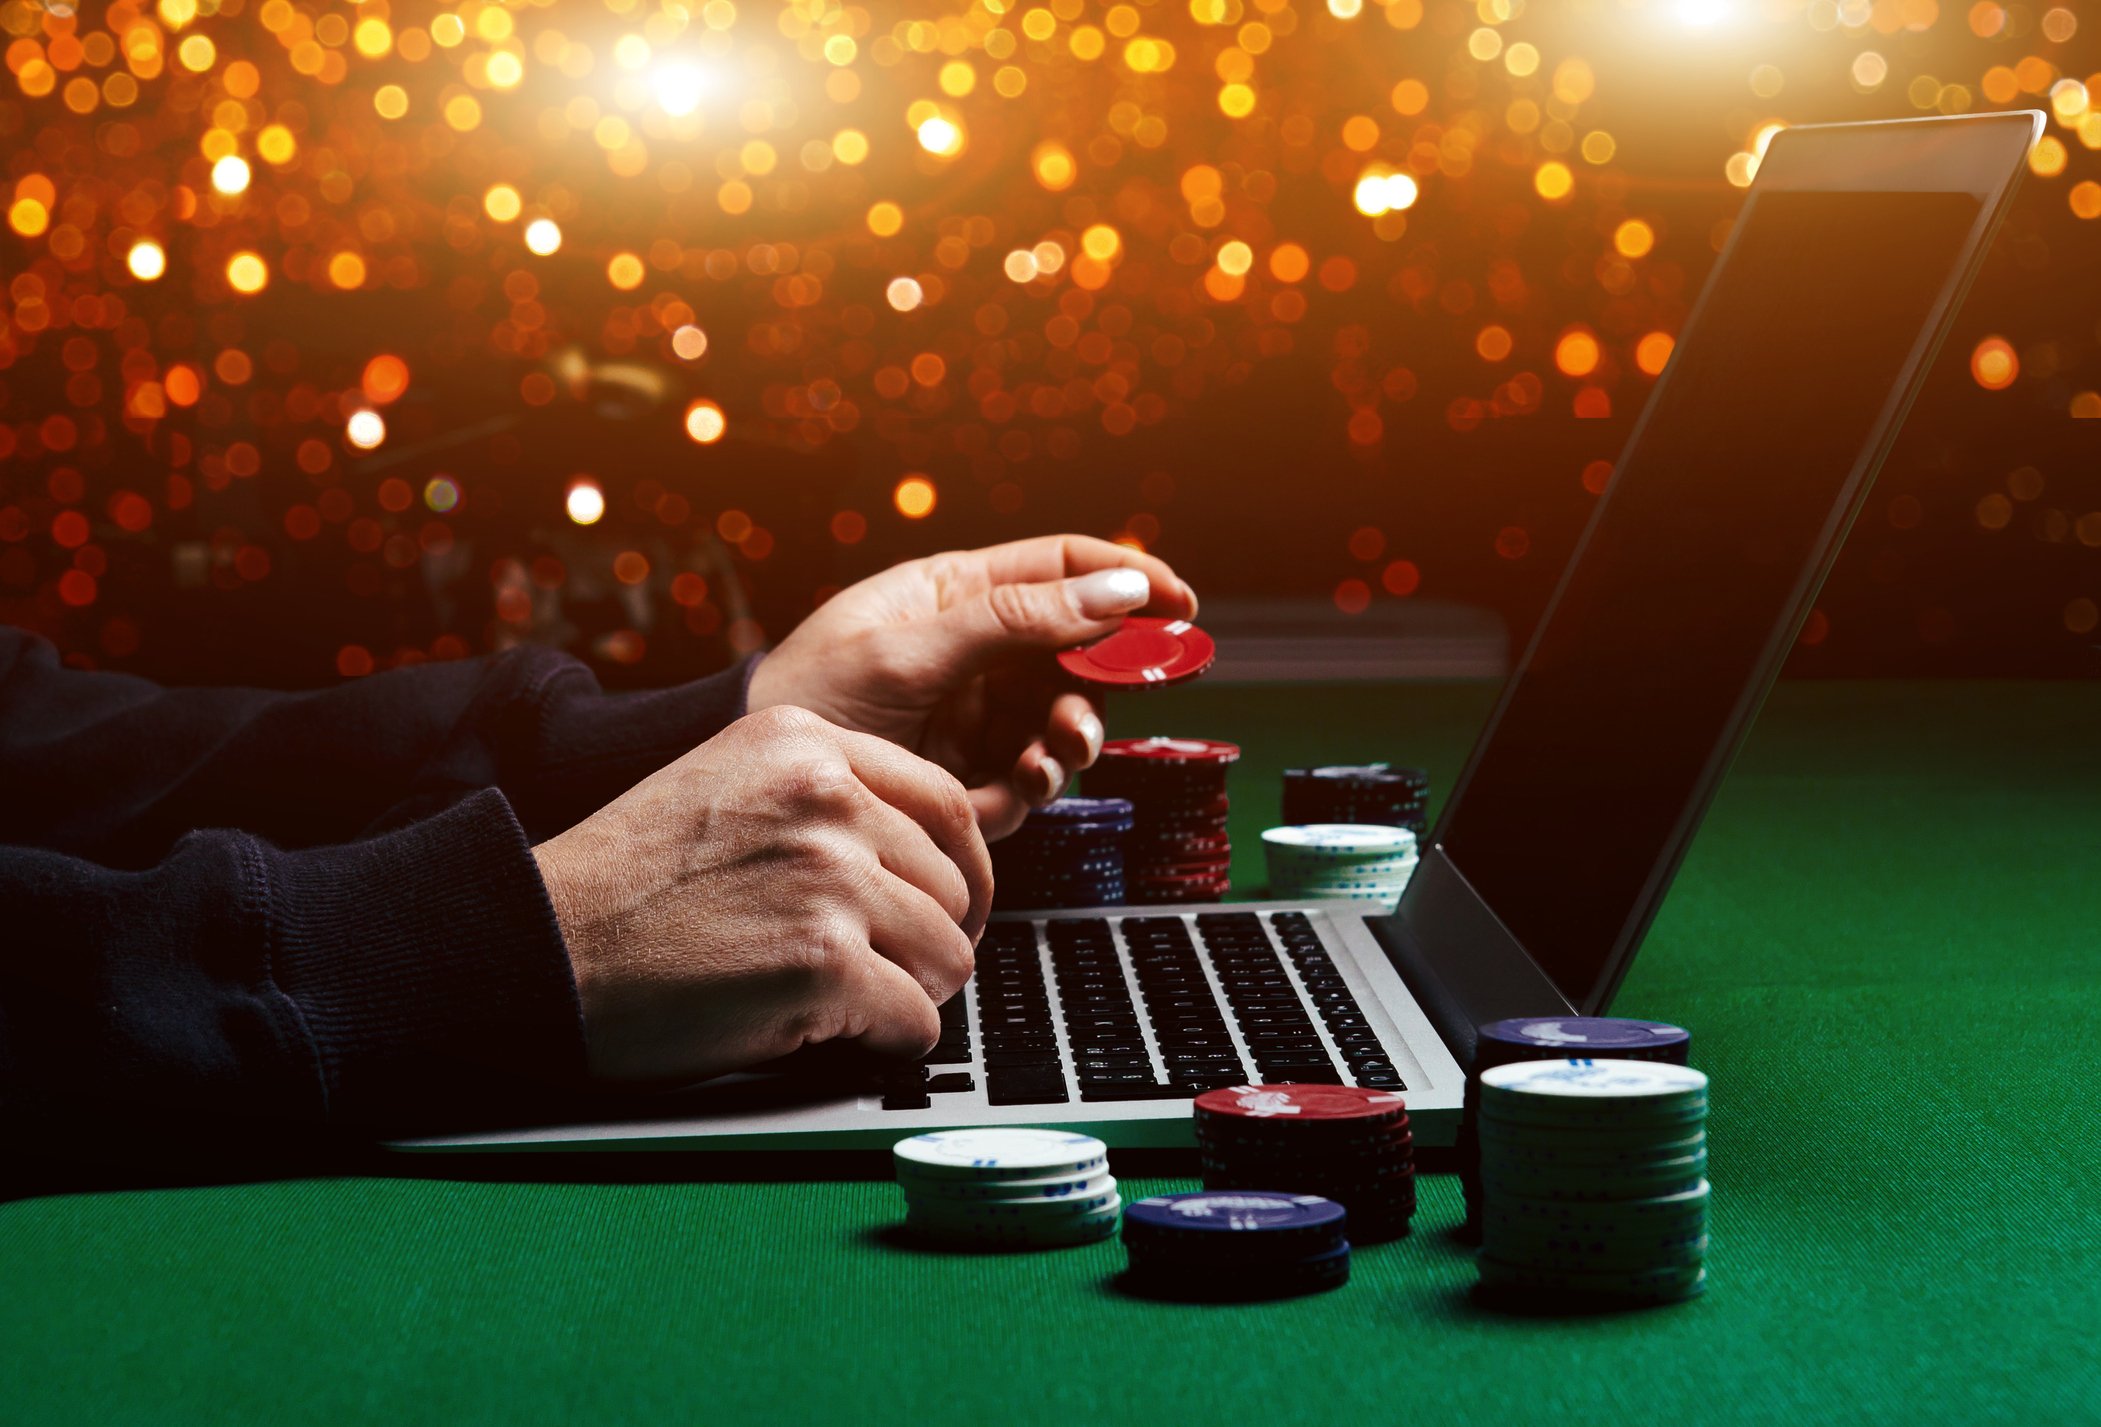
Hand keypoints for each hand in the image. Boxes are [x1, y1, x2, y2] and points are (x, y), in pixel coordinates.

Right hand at [532, 705, 990, 1083]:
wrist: (543, 944)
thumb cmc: (628, 882)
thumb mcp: (728, 785)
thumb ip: (823, 797)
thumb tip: (924, 852)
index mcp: (806, 743)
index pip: (948, 802)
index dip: (961, 870)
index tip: (952, 906)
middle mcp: (827, 797)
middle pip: (953, 885)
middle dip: (929, 939)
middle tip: (884, 970)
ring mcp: (829, 877)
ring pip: (948, 954)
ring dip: (910, 992)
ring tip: (849, 1003)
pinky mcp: (824, 962)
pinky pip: (915, 1022)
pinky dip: (887, 1042)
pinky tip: (835, 1036)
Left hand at [746, 535, 1197, 838]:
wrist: (763, 785)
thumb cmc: (812, 693)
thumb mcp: (913, 646)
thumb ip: (1017, 619)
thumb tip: (1119, 591)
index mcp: (958, 595)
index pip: (1062, 570)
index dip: (1128, 580)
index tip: (1181, 604)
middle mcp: (977, 654)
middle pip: (1080, 649)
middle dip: (1112, 670)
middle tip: (1138, 684)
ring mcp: (976, 718)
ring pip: (1066, 718)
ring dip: (1078, 730)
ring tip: (1062, 742)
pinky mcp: (970, 781)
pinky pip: (1033, 779)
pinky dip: (1040, 779)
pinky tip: (1022, 779)